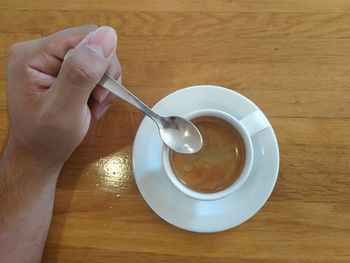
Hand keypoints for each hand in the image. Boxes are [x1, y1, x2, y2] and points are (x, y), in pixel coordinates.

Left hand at [5, 25, 120, 173]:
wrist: (40, 153)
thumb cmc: (47, 138)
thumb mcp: (64, 110)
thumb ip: (82, 74)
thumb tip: (107, 36)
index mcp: (33, 55)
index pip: (83, 37)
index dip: (101, 62)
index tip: (101, 92)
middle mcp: (40, 51)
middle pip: (92, 45)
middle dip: (103, 75)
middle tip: (98, 101)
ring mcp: (51, 60)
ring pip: (97, 57)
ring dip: (104, 84)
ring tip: (95, 105)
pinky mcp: (62, 69)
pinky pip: (94, 68)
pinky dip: (101, 87)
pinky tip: (93, 103)